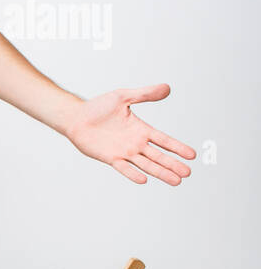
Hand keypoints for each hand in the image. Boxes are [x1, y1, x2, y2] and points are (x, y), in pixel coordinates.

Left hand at [64, 84, 194, 184]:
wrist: (76, 117)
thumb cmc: (98, 106)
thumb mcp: (123, 97)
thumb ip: (145, 94)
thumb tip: (167, 88)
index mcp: (141, 129)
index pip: (164, 140)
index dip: (178, 147)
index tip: (192, 155)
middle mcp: (135, 143)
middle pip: (158, 156)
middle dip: (173, 164)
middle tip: (188, 173)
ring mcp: (123, 152)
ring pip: (146, 164)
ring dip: (161, 173)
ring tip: (176, 181)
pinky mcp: (110, 158)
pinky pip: (124, 168)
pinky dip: (133, 174)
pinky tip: (144, 179)